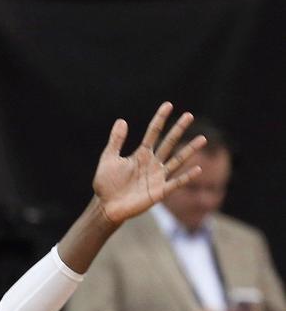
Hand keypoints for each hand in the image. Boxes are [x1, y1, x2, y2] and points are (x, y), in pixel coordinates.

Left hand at [93, 102, 205, 224]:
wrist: (106, 206)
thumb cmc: (106, 183)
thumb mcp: (109, 159)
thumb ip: (116, 141)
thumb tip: (121, 120)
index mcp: (141, 155)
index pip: (153, 133)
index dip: (160, 119)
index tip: (168, 105)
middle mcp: (153, 163)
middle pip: (168, 143)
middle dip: (178, 130)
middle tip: (189, 115)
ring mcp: (158, 177)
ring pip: (177, 160)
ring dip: (189, 150)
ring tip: (202, 138)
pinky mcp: (159, 191)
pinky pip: (176, 183)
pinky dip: (186, 176)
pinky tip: (197, 168)